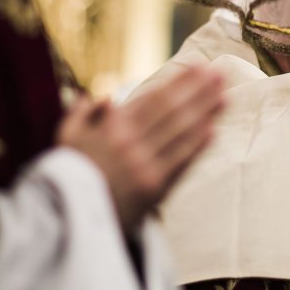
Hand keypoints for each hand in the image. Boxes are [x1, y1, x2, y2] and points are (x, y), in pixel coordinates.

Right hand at [56, 65, 224, 230]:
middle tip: (221, 74)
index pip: (154, 98)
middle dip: (199, 91)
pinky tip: (213, 131)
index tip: (200, 68)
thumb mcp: (66, 139)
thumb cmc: (65, 178)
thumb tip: (105, 98)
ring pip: (181, 133)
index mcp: (111, 127)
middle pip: (173, 110)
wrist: (64, 221)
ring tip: (225, 97)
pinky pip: (180, 162)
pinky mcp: (154, 189)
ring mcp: (144, 165)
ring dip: (206, 113)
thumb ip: (83, 113)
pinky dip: (197, 146)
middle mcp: (131, 142)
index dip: (180, 82)